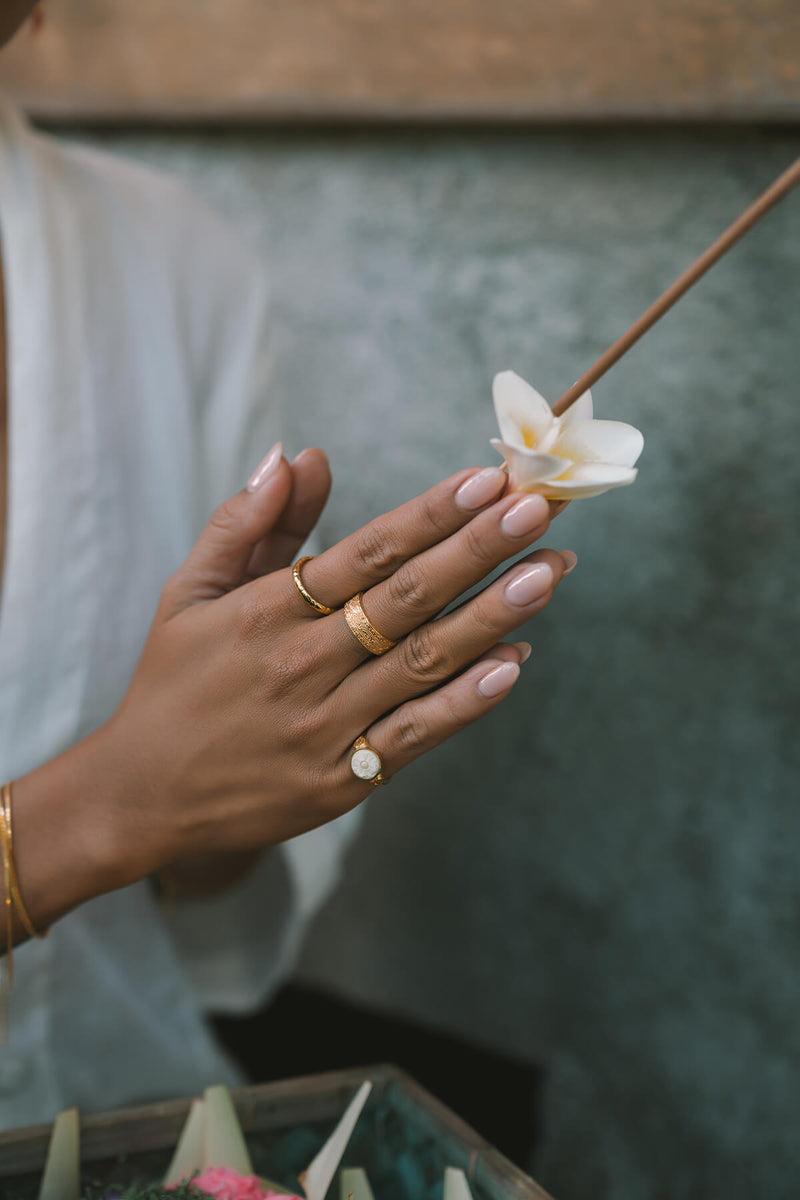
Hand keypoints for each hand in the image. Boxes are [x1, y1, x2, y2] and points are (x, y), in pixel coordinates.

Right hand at [103, 447, 572, 883]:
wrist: (142, 796)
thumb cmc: (171, 683)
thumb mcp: (189, 592)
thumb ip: (246, 523)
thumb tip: (297, 454)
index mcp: (266, 611)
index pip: (364, 552)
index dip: (428, 515)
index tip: (483, 480)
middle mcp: (302, 664)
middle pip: (406, 598)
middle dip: (477, 549)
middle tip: (537, 509)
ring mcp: (326, 725)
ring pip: (424, 662)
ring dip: (492, 617)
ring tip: (549, 574)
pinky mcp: (343, 778)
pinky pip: (414, 734)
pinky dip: (466, 702)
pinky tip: (514, 665)